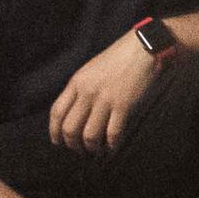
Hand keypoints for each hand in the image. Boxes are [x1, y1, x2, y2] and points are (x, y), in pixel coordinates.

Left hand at [48, 33, 164, 152]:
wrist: (144, 47)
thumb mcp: (91, 69)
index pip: (57, 112)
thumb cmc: (119, 58)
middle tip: (80, 150)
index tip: (59, 142)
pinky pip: (113, 133)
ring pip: (90, 135)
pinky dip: (112, 146)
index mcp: (77, 82)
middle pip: (70, 128)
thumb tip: (74, 113)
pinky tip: (113, 147)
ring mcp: (105, 99)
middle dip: (73, 145)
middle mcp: (88, 92)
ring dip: (92, 148)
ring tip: (97, 151)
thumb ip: (80, 88)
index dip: (54, 132)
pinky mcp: (124, 105)